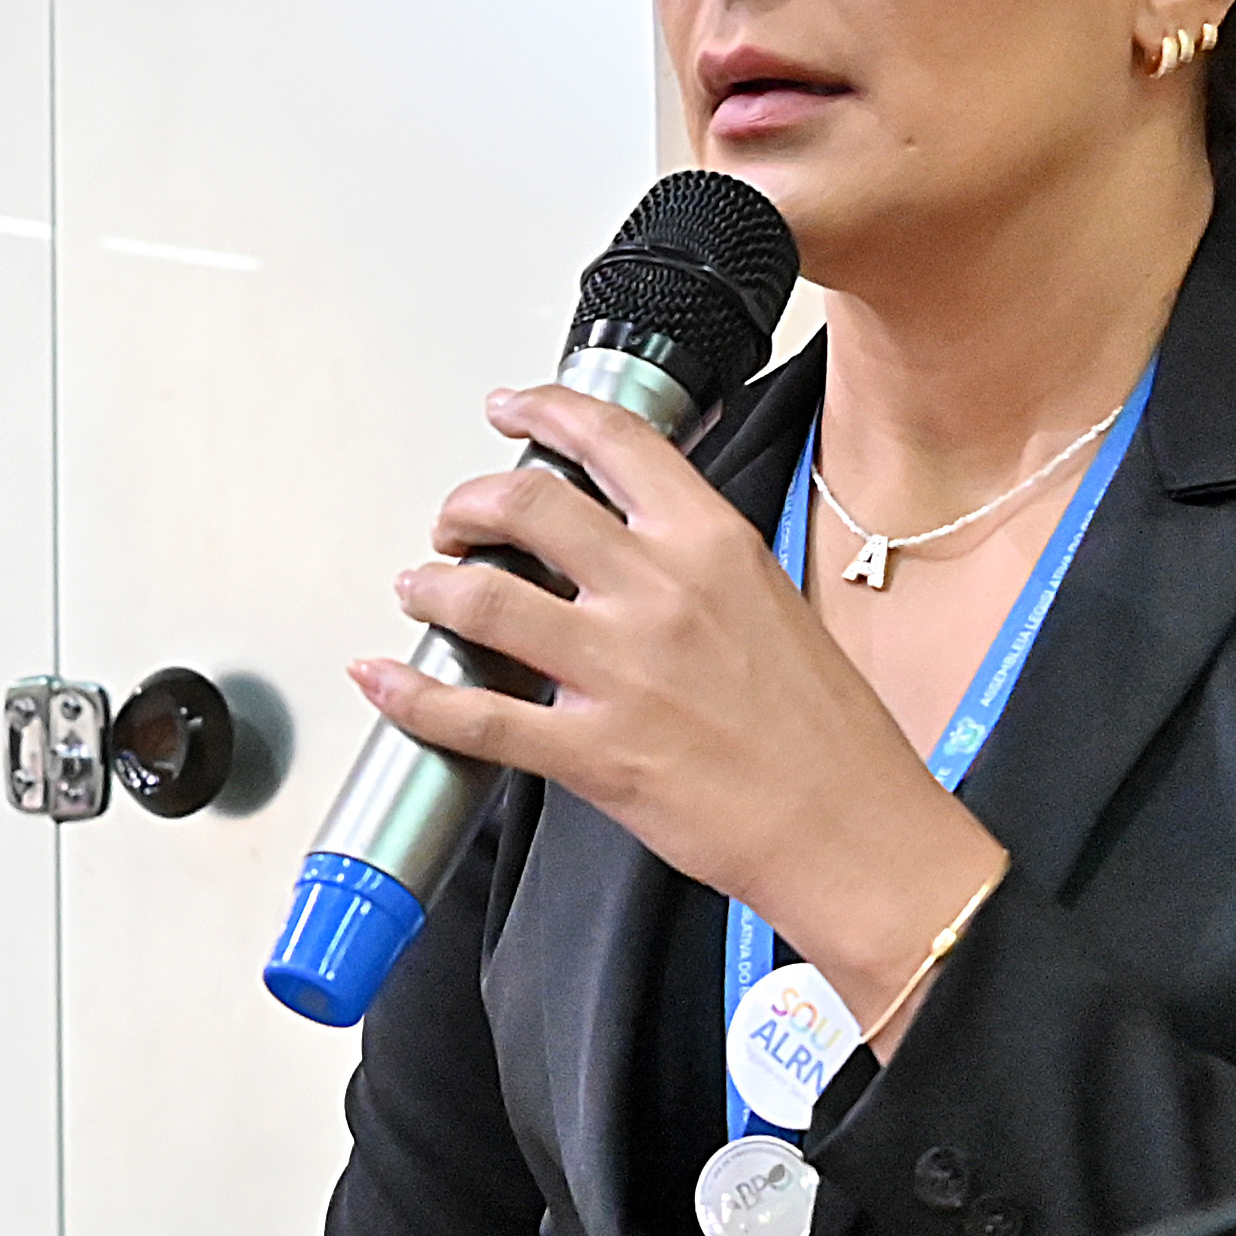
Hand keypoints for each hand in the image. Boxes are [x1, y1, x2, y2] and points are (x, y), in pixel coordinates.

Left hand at [356, 383, 1004, 1049]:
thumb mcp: (771, 603)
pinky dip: (411, 695)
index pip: (612, 439)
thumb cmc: (824, 735)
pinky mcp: (594, 751)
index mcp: (711, 545)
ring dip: (429, 585)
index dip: (543, 409)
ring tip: (419, 589)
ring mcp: (622, 672)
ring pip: (482, 597)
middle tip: (453, 523)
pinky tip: (383, 680)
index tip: (510, 407)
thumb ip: (693, 564)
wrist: (853, 829)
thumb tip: (624, 543)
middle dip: (466, 504)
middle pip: (524, 503)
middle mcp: (661, 593)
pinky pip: (474, 715)